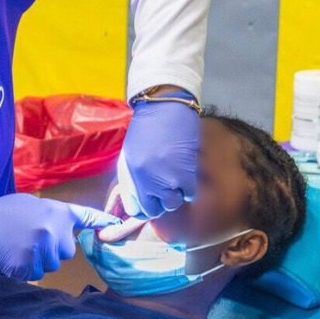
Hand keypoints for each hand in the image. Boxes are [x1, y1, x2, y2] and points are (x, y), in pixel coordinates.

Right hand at [0, 194, 119, 280]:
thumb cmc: (1, 214)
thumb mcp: (31, 205)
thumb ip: (52, 216)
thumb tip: (66, 233)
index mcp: (57, 211)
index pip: (85, 216)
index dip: (102, 221)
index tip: (116, 225)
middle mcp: (54, 229)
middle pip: (67, 252)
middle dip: (51, 250)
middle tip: (29, 239)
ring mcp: (42, 248)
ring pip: (51, 266)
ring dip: (37, 261)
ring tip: (18, 246)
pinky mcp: (30, 264)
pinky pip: (36, 275)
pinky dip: (25, 271)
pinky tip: (12, 256)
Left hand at [119, 95, 199, 218]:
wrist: (165, 108)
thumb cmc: (146, 129)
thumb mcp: (130, 155)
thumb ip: (133, 178)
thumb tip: (137, 198)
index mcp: (130, 175)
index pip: (135, 210)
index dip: (143, 208)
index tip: (149, 202)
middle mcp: (147, 181)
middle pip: (156, 210)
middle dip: (159, 202)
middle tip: (163, 189)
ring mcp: (167, 179)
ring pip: (174, 203)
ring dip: (175, 194)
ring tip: (173, 177)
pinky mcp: (186, 174)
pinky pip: (189, 193)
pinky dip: (188, 187)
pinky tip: (183, 172)